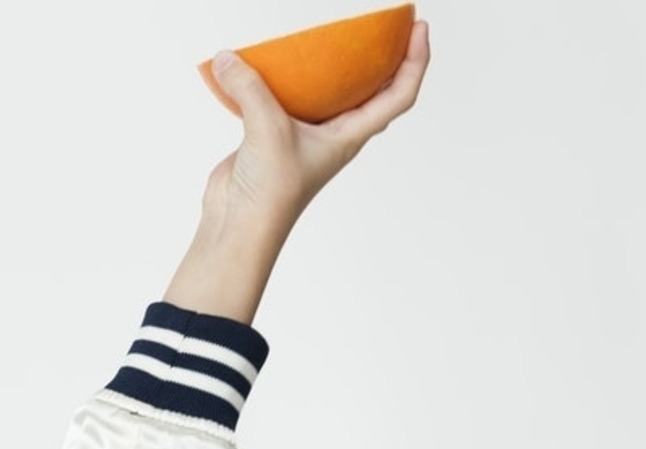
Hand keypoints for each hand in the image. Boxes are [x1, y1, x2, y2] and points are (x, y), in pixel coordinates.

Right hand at [203, 19, 430, 230]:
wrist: (241, 225)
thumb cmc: (272, 192)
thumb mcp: (268, 129)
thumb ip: (251, 88)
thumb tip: (226, 59)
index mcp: (350, 136)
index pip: (399, 95)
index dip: (416, 60)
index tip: (419, 28)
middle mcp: (333, 134)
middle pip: (372, 91)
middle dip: (385, 59)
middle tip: (387, 27)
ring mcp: (304, 136)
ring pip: (327, 94)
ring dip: (332, 68)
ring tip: (331, 38)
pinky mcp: (273, 137)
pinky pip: (283, 100)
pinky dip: (279, 81)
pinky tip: (265, 65)